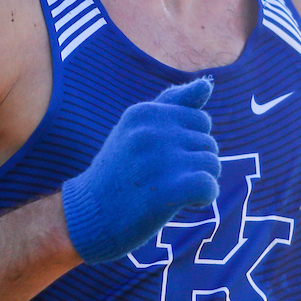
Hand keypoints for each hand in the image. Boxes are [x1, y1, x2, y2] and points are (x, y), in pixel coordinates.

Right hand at [61, 78, 220, 264]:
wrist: (88, 217)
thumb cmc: (117, 173)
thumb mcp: (136, 130)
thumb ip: (172, 104)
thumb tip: (207, 84)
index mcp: (144, 113)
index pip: (201, 121)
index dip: (191, 145)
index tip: (165, 161)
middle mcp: (150, 132)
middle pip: (209, 143)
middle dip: (196, 164)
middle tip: (165, 180)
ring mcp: (159, 161)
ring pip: (212, 164)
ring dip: (201, 182)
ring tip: (171, 192)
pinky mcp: (167, 191)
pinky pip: (209, 185)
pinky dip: (205, 197)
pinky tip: (186, 204)